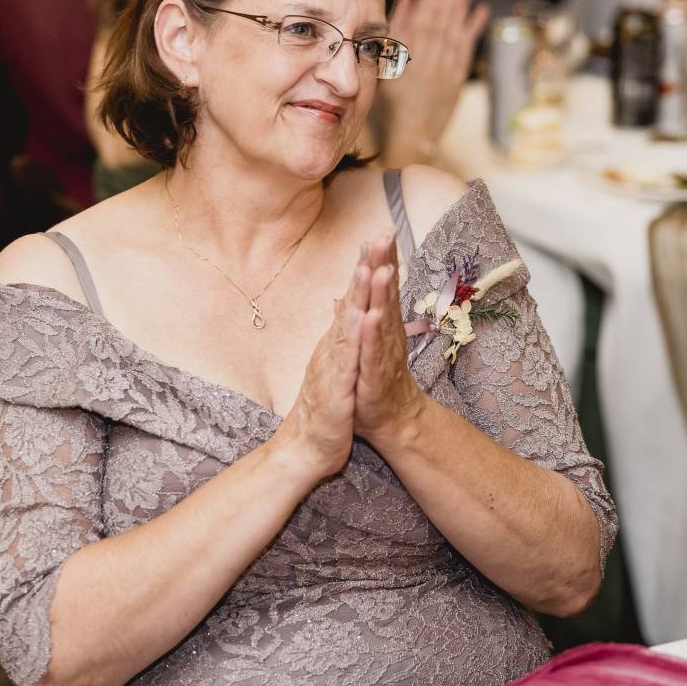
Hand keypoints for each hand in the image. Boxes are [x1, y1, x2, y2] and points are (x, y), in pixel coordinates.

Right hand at [270, 248, 369, 479]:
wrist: (306, 449)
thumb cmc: (326, 410)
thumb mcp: (336, 369)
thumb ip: (340, 340)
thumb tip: (343, 313)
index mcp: (336, 344)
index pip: (353, 299)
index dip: (366, 269)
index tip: (380, 239)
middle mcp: (331, 348)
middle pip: (349, 301)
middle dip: (364, 268)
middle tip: (378, 236)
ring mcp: (331, 366)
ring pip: (345, 324)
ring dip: (356, 295)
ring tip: (368, 265)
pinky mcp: (334, 387)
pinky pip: (345, 359)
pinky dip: (353, 337)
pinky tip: (361, 317)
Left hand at [353, 231, 426, 445]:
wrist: (391, 417)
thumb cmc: (377, 375)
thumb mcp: (369, 338)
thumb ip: (367, 307)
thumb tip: (360, 282)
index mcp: (383, 323)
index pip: (383, 285)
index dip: (383, 258)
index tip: (383, 229)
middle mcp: (388, 332)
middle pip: (385, 293)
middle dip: (385, 263)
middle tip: (386, 234)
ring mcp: (383, 352)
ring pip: (382, 317)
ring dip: (382, 293)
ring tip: (382, 268)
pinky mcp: (374, 373)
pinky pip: (372, 350)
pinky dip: (372, 333)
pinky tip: (372, 316)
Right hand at [380, 0, 489, 164]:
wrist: (408, 137)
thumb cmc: (390, 105)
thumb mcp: (384, 64)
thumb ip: (396, 28)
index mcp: (411, 49)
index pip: (427, 8)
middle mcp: (432, 54)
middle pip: (444, 12)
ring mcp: (447, 65)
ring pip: (457, 26)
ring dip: (464, 0)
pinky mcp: (457, 77)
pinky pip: (467, 47)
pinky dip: (474, 27)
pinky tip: (480, 8)